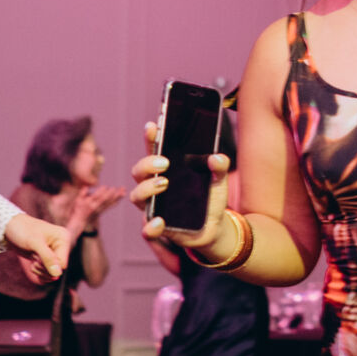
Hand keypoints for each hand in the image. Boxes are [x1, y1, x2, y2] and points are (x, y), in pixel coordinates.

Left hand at [4, 213, 70, 284]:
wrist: (11, 226)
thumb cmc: (23, 230)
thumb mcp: (34, 243)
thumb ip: (47, 258)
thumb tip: (57, 275)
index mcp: (63, 238)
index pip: (62, 264)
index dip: (48, 265)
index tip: (37, 257)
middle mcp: (61, 246)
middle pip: (57, 270)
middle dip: (43, 267)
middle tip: (33, 255)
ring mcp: (54, 253)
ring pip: (52, 274)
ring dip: (39, 270)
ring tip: (32, 256)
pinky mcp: (46, 258)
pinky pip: (47, 274)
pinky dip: (39, 273)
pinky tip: (32, 265)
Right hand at [72, 183, 124, 232]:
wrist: (80, 221)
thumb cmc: (78, 209)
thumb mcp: (77, 200)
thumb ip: (82, 193)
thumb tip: (86, 186)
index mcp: (89, 203)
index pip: (96, 197)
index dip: (101, 192)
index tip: (106, 187)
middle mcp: (95, 206)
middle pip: (105, 200)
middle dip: (111, 194)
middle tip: (117, 188)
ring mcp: (100, 209)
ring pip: (110, 202)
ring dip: (117, 196)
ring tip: (123, 190)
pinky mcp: (103, 211)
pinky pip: (111, 205)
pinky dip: (117, 200)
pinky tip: (122, 195)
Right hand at [130, 122, 229, 252]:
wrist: (215, 227)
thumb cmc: (210, 198)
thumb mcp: (218, 180)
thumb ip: (219, 167)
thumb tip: (217, 158)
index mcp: (166, 171)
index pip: (153, 150)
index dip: (150, 138)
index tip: (152, 126)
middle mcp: (153, 186)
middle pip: (138, 171)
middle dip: (147, 164)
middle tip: (165, 162)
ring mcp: (154, 207)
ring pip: (137, 196)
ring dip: (146, 189)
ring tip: (164, 184)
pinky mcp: (159, 228)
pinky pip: (147, 229)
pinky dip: (150, 226)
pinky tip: (160, 221)